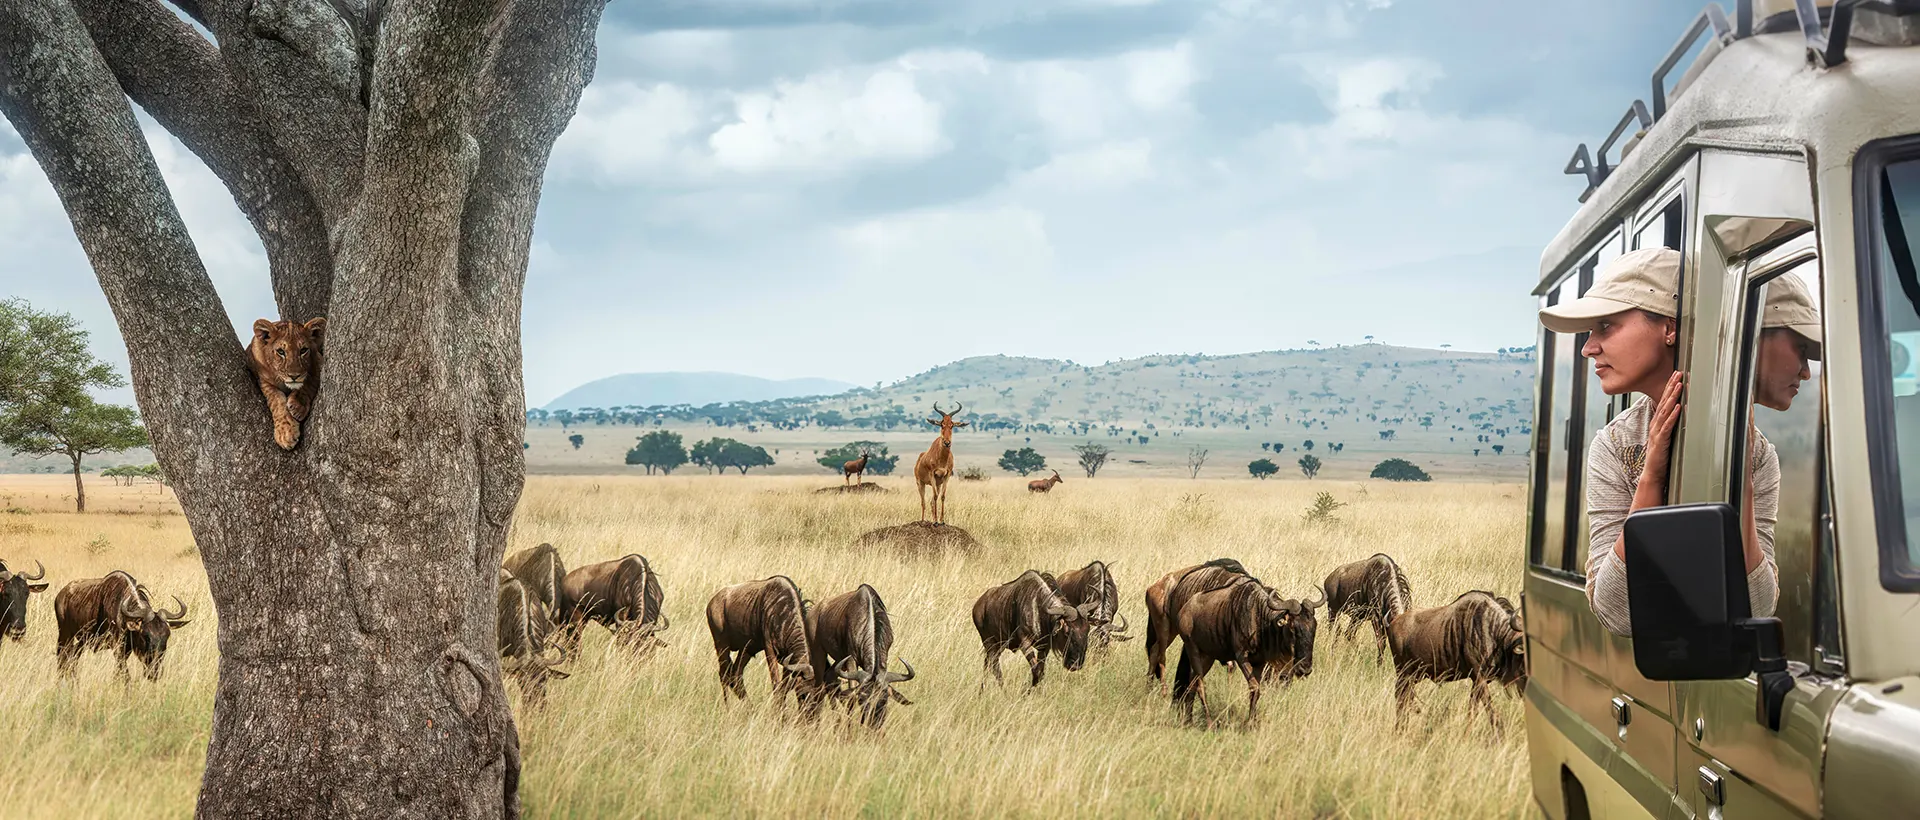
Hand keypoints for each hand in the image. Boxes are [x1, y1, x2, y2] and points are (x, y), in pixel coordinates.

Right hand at [1640, 371, 1684, 489]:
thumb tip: (1681, 416)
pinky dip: (1673, 416)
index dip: (1669, 388)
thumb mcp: (1667, 438)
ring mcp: (1657, 433)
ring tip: (1679, 385)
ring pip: (1665, 411)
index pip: (1663, 402)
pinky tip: (1678, 408)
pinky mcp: (1660, 441)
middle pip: (1663, 402)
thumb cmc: (1661, 457)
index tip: (1675, 376)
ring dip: (1672, 397)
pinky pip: (1667, 426)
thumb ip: (1671, 427)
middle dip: (1671, 387)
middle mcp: (1656, 425)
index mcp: (1657, 424)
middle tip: (1678, 373)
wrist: (1653, 474)